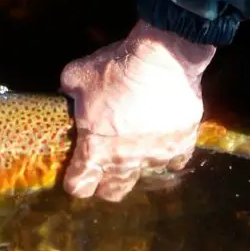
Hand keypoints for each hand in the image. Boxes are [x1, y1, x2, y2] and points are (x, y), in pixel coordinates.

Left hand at [59, 19, 215, 202]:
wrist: (162, 58)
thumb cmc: (114, 69)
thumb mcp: (76, 74)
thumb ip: (68, 90)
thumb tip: (66, 93)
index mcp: (95, 148)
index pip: (80, 186)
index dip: (75, 181)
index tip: (75, 172)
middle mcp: (125, 160)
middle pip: (112, 192)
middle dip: (104, 185)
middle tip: (102, 168)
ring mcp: (156, 156)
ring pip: (144, 176)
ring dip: (136, 164)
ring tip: (133, 147)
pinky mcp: (182, 145)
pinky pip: (174, 161)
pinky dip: (166, 155)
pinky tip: (161, 141)